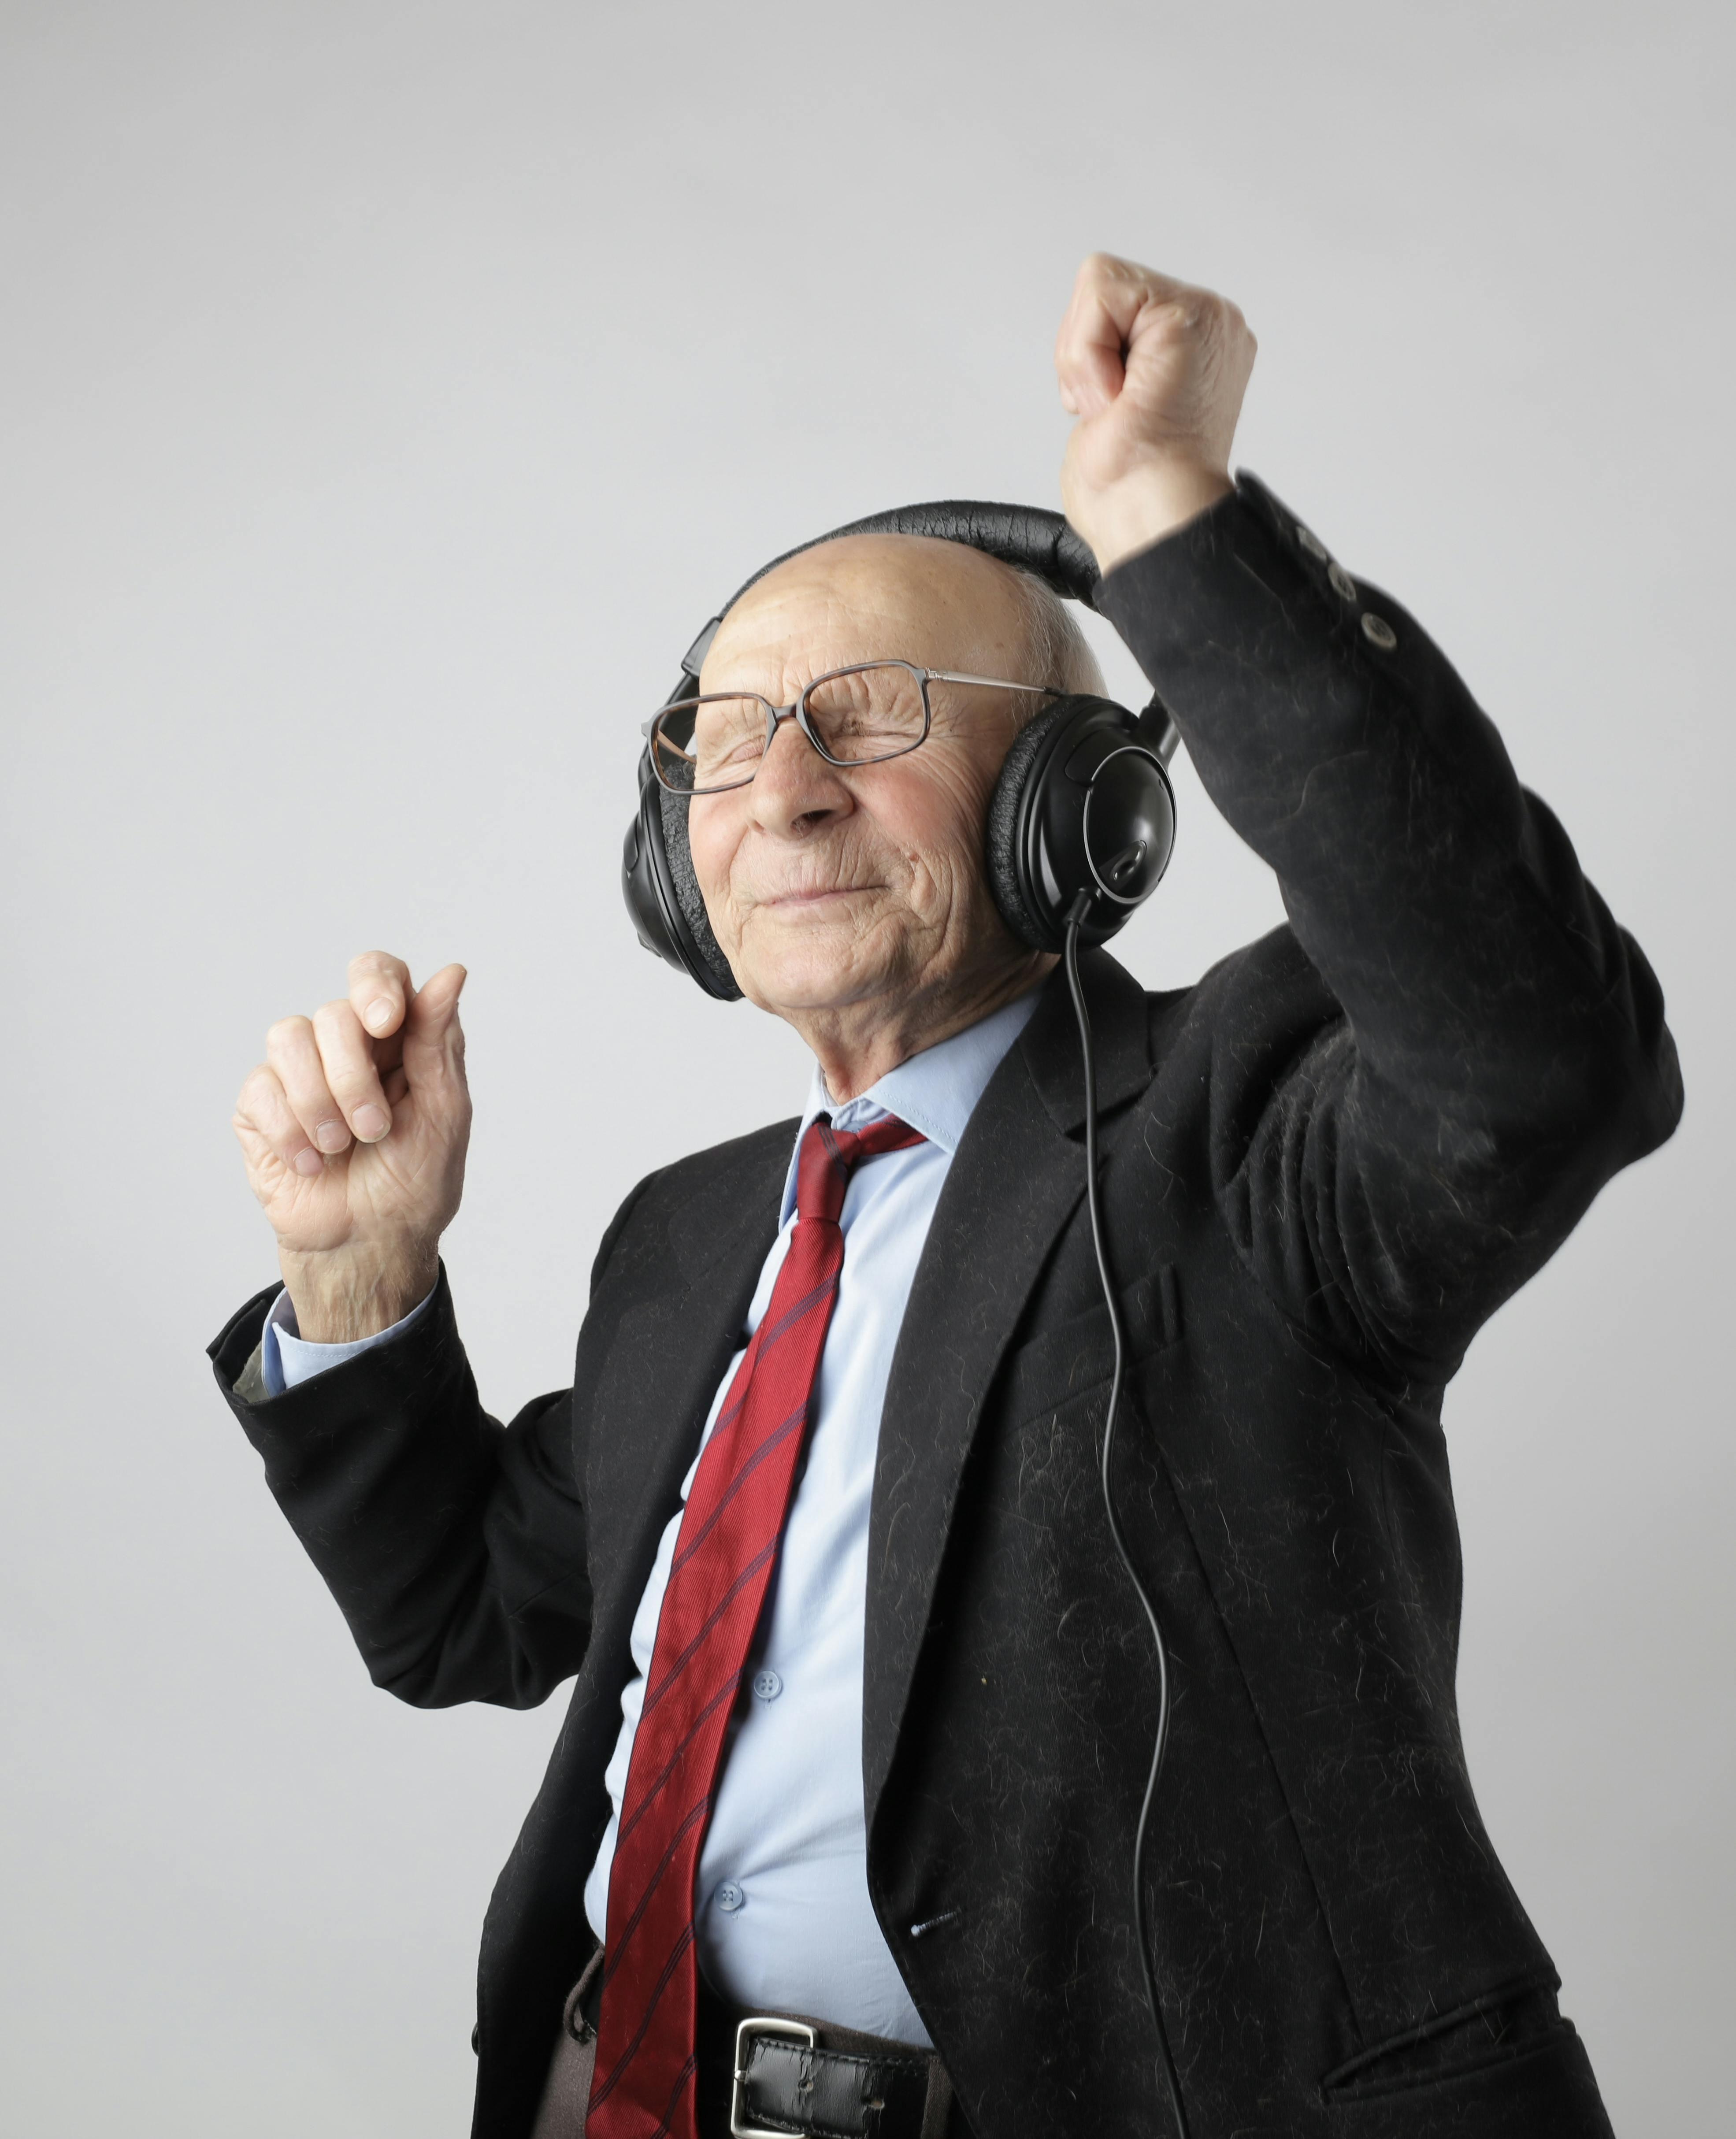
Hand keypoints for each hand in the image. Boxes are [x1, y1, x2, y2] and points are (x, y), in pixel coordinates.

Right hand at [232, 953, 470, 1341]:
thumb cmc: (414, 1183)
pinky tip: (312, 1163)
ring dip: (319, 1102)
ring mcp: (298, 1072)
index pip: (376, 974)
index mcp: (395, 1039)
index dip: (375, 985)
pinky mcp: (259, 1106)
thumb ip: (439, 1042)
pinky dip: (289, 1130)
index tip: (384, 1022)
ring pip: (287, 1037)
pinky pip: (259, 1087)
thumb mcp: (443, 1114)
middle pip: (332, 1012)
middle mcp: (344, 1045)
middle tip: (374, 1129)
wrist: (368, 1244)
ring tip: (342, 1147)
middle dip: (354, 1077)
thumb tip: (452, 972)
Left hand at [1056, 252, 1256, 573]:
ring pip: (1100, 283)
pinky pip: (1101, 292)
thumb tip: (1094, 348)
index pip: (1114, 302)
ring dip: (1084, 355)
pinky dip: (1088, 351)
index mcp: (1196, 347)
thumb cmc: (1131, 488)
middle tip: (1112, 408)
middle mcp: (1210, 326)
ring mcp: (1207, 318)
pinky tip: (1119, 395)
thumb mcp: (1109, 403)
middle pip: (1104, 284)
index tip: (1113, 408)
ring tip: (1118, 404)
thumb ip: (1111, 356)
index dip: (1089, 355)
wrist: (1152, 517)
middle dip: (1083, 350)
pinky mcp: (1190, 316)